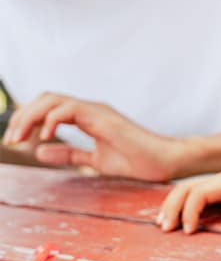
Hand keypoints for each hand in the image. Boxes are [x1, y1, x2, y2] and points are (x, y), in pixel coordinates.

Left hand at [1, 92, 180, 181]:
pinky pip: (70, 109)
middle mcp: (91, 109)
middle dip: (22, 117)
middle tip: (11, 140)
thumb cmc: (138, 161)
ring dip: (31, 117)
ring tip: (21, 138)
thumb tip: (39, 151)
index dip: (27, 120)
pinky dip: (51, 120)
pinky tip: (46, 136)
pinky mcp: (104, 117)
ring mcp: (98, 111)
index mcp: (88, 117)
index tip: (15, 142)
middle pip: (46, 98)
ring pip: (53, 100)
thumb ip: (70, 154)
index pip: (49, 107)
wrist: (164, 162)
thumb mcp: (95, 160)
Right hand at [157, 153, 220, 233]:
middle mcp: (216, 181)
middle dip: (172, 208)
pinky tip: (174, 217)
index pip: (199, 193)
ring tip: (163, 225)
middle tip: (165, 229)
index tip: (190, 231)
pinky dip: (179, 203)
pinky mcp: (216, 189)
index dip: (190, 212)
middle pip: (184, 189)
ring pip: (184, 190)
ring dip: (171, 205)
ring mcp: (214, 183)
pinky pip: (192, 193)